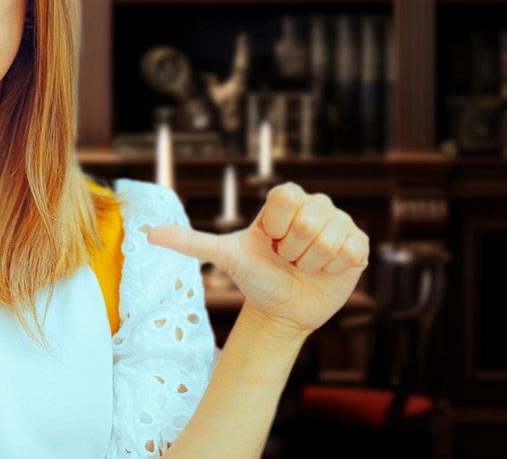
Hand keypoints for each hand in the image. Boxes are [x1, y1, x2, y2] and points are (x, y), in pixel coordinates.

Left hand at [145, 181, 368, 339]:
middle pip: (308, 221)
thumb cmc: (255, 278)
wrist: (284, 308)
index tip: (270, 242)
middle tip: (288, 258)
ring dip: (312, 262)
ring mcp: (340, 222)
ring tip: (304, 266)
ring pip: (329, 238)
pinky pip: (350, 250)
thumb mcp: (225, 257)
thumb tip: (146, 233)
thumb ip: (189, 241)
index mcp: (286, 198)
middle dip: (293, 250)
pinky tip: (324, 271)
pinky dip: (333, 269)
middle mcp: (315, 204)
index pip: (286, 198)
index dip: (276, 227)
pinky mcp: (359, 244)